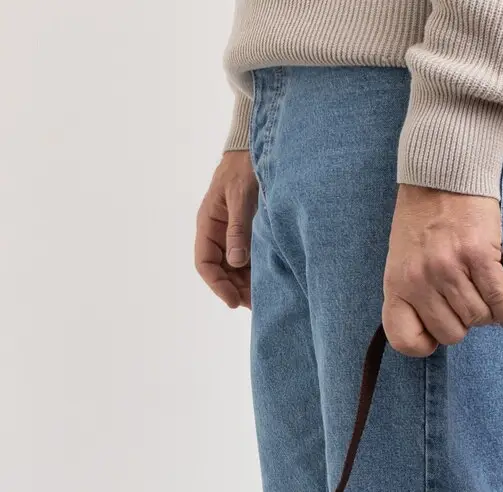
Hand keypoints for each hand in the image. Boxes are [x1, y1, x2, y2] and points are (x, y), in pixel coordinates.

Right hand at [194, 152, 257, 308]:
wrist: (258, 149)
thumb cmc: (244, 168)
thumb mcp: (241, 197)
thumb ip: (238, 228)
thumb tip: (235, 261)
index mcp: (208, 225)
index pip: (204, 263)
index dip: (217, 285)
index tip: (233, 301)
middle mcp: (219, 234)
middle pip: (221, 272)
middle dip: (236, 290)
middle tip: (256, 305)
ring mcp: (234, 237)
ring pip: (236, 271)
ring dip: (248, 286)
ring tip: (265, 299)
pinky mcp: (251, 237)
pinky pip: (250, 261)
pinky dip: (258, 273)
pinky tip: (272, 282)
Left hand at [383, 185, 502, 355]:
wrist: (443, 173)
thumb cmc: (423, 219)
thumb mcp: (403, 260)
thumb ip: (414, 294)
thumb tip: (438, 332)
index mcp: (397, 283)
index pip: (404, 339)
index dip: (425, 343)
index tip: (434, 332)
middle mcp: (421, 280)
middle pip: (451, 334)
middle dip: (462, 324)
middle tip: (465, 303)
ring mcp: (450, 268)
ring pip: (477, 319)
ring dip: (485, 313)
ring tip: (482, 295)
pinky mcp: (479, 256)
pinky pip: (498, 301)